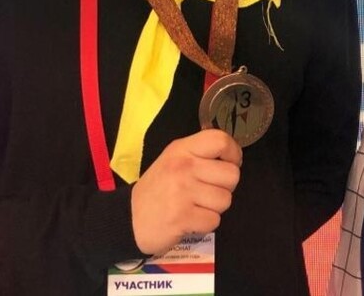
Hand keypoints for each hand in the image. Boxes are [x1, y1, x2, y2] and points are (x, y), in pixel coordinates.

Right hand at [130, 129, 242, 255]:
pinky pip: (214, 221)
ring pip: (225, 200)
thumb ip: (199, 154)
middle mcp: (183, 167)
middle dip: (225, 187)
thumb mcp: (173, 160)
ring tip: (196, 206)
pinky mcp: (182, 218)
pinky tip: (190, 219)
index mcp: (182, 149)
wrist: (129, 219)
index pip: (220, 140)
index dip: (234, 153)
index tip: (229, 164)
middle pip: (232, 174)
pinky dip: (205, 224)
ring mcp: (182, 193)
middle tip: (207, 191)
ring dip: (214, 208)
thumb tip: (232, 157)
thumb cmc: (158, 188)